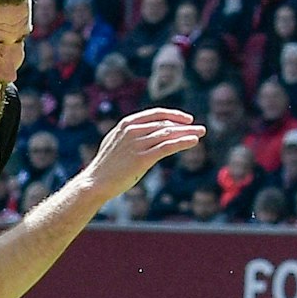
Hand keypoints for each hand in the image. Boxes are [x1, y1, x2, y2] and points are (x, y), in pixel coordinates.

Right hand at [84, 108, 205, 200]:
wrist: (95, 183)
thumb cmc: (106, 165)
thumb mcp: (115, 142)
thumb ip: (130, 133)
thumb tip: (148, 131)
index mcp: (126, 124)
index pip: (156, 114)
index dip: (174, 115)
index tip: (187, 120)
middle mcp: (132, 131)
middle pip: (165, 125)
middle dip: (185, 126)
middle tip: (201, 129)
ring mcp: (137, 144)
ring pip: (168, 134)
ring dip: (187, 134)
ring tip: (200, 135)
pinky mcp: (142, 158)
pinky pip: (167, 147)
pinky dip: (182, 143)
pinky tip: (193, 142)